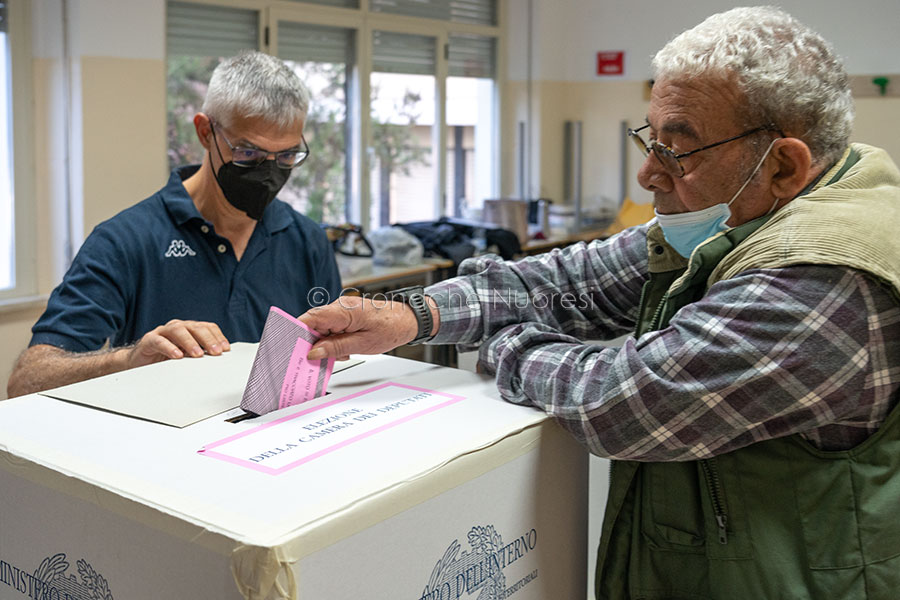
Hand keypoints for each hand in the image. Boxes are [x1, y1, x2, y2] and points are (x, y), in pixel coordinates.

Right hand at [127, 319, 230, 367]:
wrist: (139, 361)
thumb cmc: (166, 357)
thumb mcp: (187, 356)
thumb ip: (200, 354)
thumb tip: (220, 359)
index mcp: (189, 329)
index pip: (207, 327)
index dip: (217, 336)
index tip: (225, 348)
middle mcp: (177, 327)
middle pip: (195, 327)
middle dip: (208, 339)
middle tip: (216, 352)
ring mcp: (163, 332)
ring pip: (178, 331)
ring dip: (190, 342)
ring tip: (198, 354)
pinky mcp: (149, 340)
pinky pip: (159, 341)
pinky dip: (169, 347)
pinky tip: (177, 356)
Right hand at [300, 296, 418, 359]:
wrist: (408, 319)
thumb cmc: (391, 328)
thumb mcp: (363, 344)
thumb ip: (336, 347)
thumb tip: (314, 352)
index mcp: (343, 311)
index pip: (311, 318)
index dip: (297, 331)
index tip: (289, 346)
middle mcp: (340, 307)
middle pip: (314, 324)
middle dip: (313, 342)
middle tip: (314, 359)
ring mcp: (343, 310)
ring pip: (322, 327)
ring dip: (326, 343)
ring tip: (341, 353)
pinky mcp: (346, 315)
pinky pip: (332, 327)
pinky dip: (334, 339)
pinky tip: (345, 349)